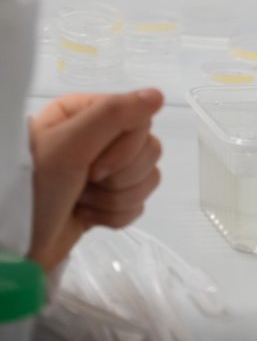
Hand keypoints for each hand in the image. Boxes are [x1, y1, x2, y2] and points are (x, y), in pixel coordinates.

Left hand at [27, 88, 163, 272]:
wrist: (14, 245)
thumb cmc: (33, 187)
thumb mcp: (68, 144)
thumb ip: (114, 114)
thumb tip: (158, 95)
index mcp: (85, 113)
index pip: (140, 120)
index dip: (125, 149)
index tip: (92, 166)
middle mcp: (98, 136)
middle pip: (148, 150)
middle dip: (118, 178)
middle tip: (83, 184)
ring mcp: (104, 170)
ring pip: (147, 179)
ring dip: (113, 199)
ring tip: (79, 203)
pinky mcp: (107, 200)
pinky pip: (138, 204)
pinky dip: (113, 216)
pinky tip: (85, 217)